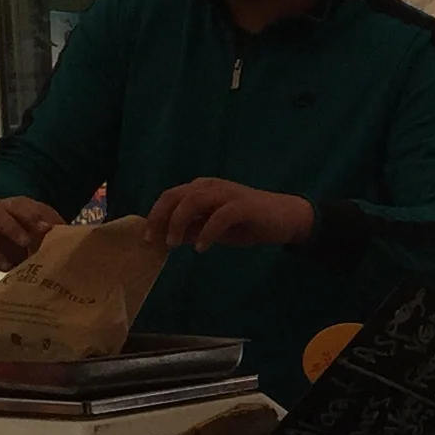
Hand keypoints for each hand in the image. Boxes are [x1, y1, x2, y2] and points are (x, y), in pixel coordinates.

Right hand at [0, 196, 63, 269]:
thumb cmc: (6, 238)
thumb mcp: (26, 236)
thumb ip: (44, 241)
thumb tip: (71, 251)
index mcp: (21, 207)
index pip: (38, 206)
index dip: (50, 216)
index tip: (63, 230)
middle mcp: (4, 208)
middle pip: (18, 205)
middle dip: (33, 216)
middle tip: (47, 230)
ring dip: (14, 229)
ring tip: (26, 244)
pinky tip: (6, 267)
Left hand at [148, 178, 315, 250]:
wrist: (286, 218)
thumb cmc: (248, 223)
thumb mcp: (214, 230)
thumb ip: (192, 230)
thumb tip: (167, 238)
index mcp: (202, 189)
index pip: (170, 197)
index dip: (155, 216)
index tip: (148, 238)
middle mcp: (212, 186)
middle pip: (176, 195)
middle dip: (161, 218)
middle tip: (156, 241)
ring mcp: (228, 194)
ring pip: (194, 200)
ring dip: (179, 223)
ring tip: (174, 244)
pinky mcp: (244, 205)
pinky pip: (220, 216)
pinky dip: (207, 232)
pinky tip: (202, 248)